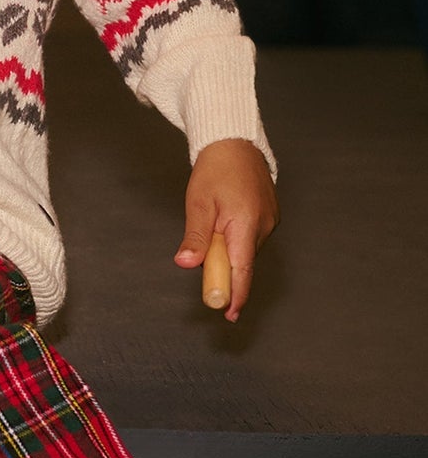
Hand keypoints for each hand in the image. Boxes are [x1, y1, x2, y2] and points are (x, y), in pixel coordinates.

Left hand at [175, 139, 278, 321]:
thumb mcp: (198, 204)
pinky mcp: (269, 216)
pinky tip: (223, 225)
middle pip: (243, 263)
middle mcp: (264, 226)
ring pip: (245, 250)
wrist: (234, 144)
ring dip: (227, 252)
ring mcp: (270, 221)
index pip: (242, 270)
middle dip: (224, 270)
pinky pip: (250, 238)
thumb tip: (187, 263)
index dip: (236, 295)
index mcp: (247, 225)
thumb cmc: (214, 170)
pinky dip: (235, 241)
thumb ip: (195, 237)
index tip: (228, 314)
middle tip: (205, 268)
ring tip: (211, 224)